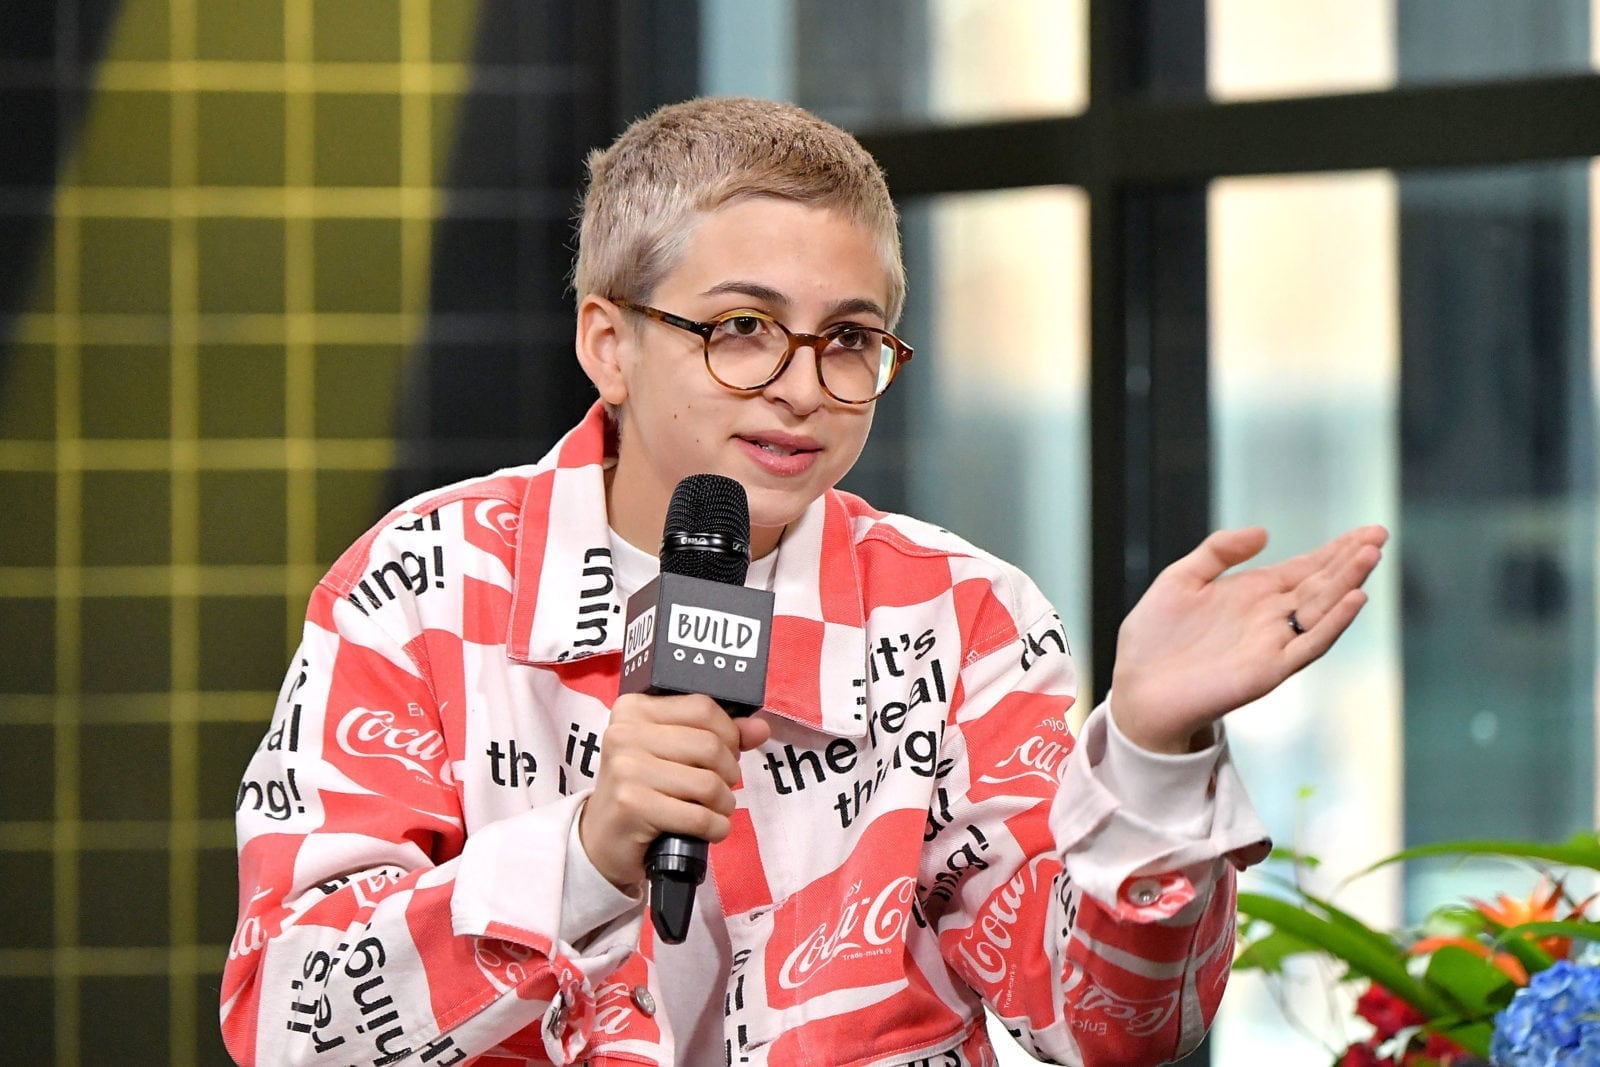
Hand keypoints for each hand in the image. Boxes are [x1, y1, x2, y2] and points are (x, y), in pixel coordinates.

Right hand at [579, 692, 771, 891]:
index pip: (703, 707)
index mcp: (635, 708)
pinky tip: (709, 830)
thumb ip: (719, 735)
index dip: (729, 733)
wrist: (603, 839)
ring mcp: (626, 769)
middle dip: (729, 773)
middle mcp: (625, 733)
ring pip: (708, 783)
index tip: (725, 753)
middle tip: (720, 787)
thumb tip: (761, 727)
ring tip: (714, 810)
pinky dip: (716, 828)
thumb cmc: (644, 789)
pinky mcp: (632, 806)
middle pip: (710, 745)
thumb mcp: (674, 753)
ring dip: (724, 804)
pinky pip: (698, 817)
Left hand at [1109, 524, 1387, 753]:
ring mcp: (1272, 643)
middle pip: (1320, 584)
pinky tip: (1353, 599)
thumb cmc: (1153, 638)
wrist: (1136, 688)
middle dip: (1350, 559)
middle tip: (1380, 534)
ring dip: (1347, 582)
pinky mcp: (1269, 669)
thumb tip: (1264, 532)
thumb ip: (1218, 552)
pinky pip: (1309, 645)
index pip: (1304, 568)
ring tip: (1370, 555)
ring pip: (1321, 609)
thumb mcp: (1181, 579)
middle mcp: (1269, 617)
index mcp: (1252, 593)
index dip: (1334, 549)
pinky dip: (1333, 623)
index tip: (1366, 531)